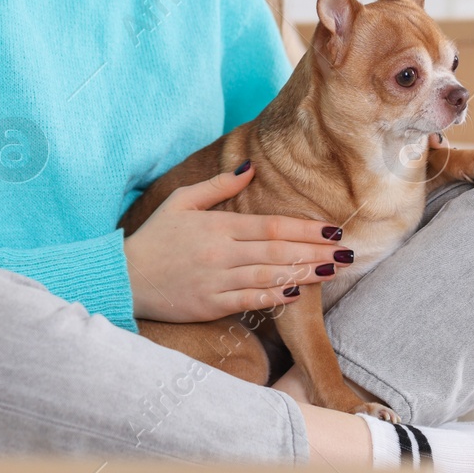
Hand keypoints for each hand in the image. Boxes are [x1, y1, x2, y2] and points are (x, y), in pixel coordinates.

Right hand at [123, 162, 350, 322]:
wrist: (126, 277)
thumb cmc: (155, 236)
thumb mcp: (182, 201)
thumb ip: (219, 185)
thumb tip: (250, 167)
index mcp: (217, 225)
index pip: (271, 225)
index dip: (306, 228)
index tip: (333, 229)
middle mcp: (221, 253)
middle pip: (278, 250)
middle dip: (316, 251)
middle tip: (347, 252)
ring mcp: (217, 281)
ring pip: (270, 275)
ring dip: (305, 274)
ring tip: (333, 271)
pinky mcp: (211, 306)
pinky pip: (250, 300)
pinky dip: (275, 296)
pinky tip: (298, 293)